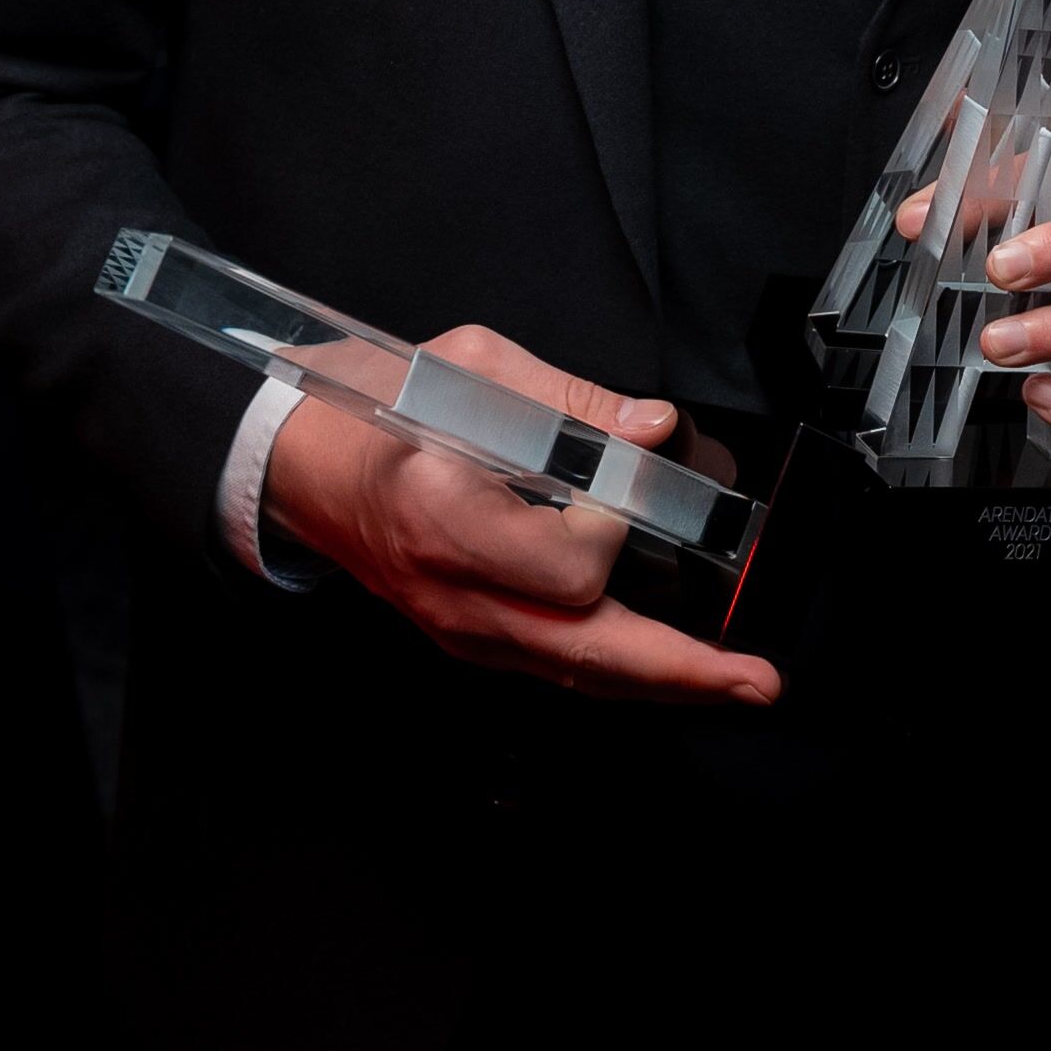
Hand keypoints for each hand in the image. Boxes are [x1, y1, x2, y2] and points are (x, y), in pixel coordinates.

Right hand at [261, 324, 780, 705]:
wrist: (296, 459)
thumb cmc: (374, 405)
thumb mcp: (470, 368)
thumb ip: (569, 401)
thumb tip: (652, 427)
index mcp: (448, 524)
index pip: (567, 568)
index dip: (618, 530)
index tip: (631, 472)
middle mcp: (454, 595)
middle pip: (584, 654)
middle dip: (678, 672)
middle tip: (754, 680)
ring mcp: (458, 628)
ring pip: (574, 673)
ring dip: (658, 682)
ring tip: (730, 683)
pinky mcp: (465, 636)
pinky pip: (552, 665)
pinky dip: (613, 670)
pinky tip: (666, 667)